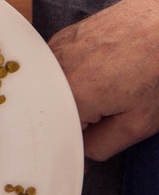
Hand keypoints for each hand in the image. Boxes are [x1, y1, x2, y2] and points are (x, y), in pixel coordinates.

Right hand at [44, 0, 158, 158]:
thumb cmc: (158, 67)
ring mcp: (51, 53)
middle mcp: (50, 74)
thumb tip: (80, 154)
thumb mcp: (137, 123)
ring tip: (105, 87)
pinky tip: (96, 71)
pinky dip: (67, 78)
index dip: (71, 146)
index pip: (53, 137)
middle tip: (104, 113)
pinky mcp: (57, 39)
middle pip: (47, 113)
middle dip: (70, 120)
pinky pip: (52, 70)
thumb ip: (100, 146)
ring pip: (47, 92)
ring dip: (67, 98)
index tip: (84, 150)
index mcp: (69, 98)